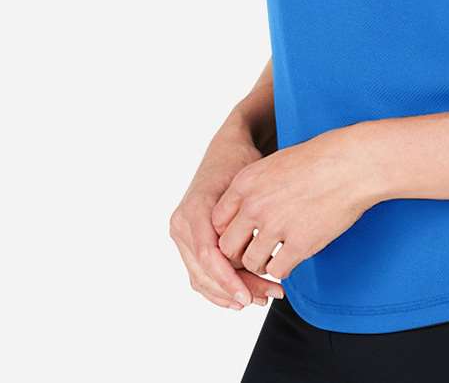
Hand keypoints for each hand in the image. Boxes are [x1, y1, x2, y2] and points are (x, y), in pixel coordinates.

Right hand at [170, 126, 285, 310]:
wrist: (226, 150)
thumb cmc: (239, 163)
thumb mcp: (246, 184)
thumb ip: (246, 218)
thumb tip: (259, 255)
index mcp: (194, 211)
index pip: (208, 255)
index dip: (228, 280)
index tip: (250, 296)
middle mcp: (182, 225)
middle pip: (205, 271)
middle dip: (235, 289)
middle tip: (266, 298)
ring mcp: (182, 235)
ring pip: (201, 277)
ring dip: (229, 293)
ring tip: (261, 298)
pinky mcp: (188, 241)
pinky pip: (200, 273)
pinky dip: (219, 288)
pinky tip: (242, 296)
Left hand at [210, 125, 378, 280]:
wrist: (353, 163)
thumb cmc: (320, 159)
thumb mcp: (275, 163)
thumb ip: (253, 188)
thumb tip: (242, 212)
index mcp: (246, 182)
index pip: (216, 221)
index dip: (228, 232)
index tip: (242, 235)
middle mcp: (255, 205)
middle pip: (228, 247)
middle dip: (240, 253)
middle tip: (254, 252)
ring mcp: (276, 226)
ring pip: (252, 262)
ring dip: (261, 263)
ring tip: (274, 256)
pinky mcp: (299, 244)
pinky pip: (277, 270)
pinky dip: (283, 268)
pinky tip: (292, 257)